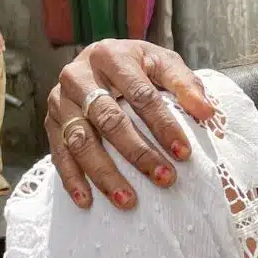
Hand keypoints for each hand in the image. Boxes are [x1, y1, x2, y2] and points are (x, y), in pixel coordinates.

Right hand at [43, 39, 210, 209]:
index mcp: (110, 55)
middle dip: (138, 152)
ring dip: (105, 173)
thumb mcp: (162, 63)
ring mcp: (60, 100)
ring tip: (127, 200)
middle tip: (164, 178)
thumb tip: (207, 112)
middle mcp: (78, 75)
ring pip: (81, 140)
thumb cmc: (137, 66)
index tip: (184, 153)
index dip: (163, 125)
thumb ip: (185, 84)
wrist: (98, 60)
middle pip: (109, 119)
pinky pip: (59, 153)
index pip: (140, 94)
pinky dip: (72, 179)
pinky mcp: (50, 122)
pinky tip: (87, 201)